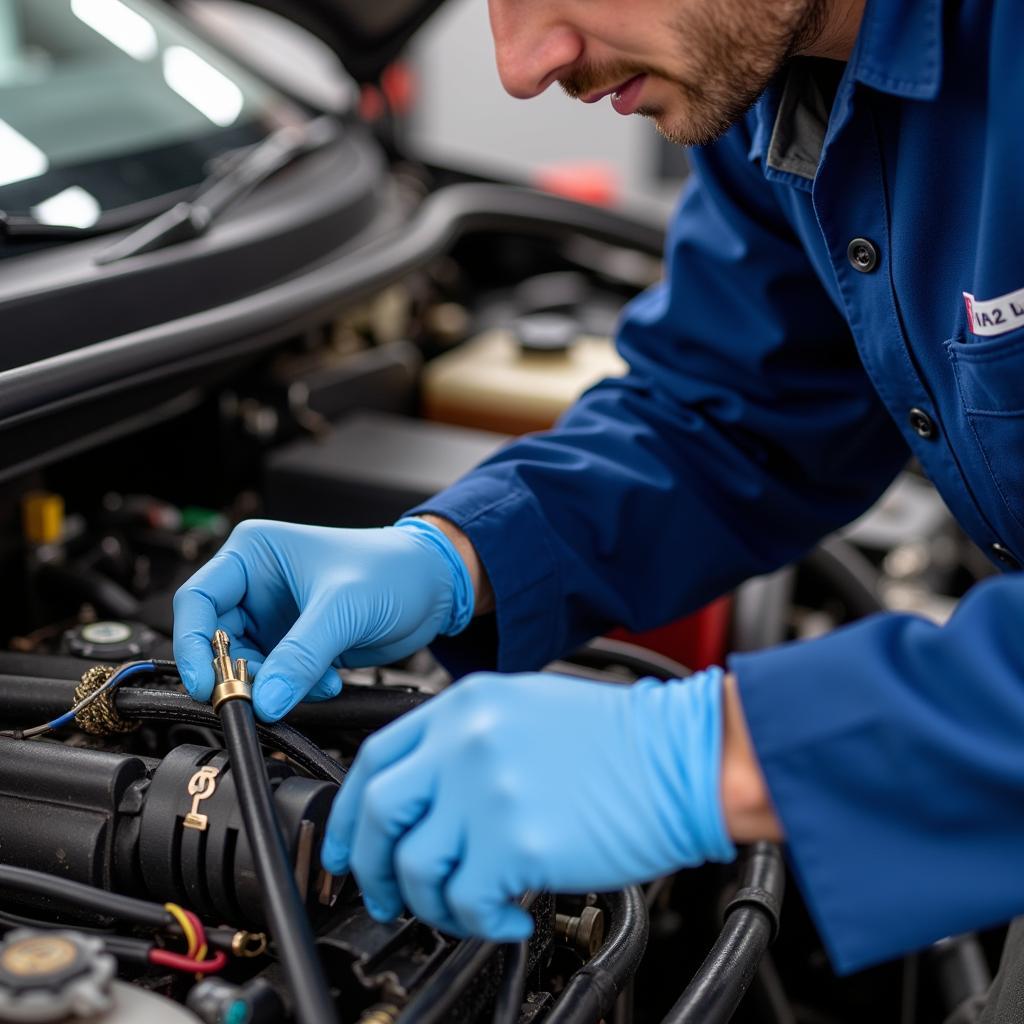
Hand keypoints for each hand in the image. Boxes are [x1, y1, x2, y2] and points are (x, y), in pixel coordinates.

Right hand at [172, 518, 473, 720]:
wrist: (435, 587)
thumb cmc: (394, 568)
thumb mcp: (343, 608)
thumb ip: (301, 656)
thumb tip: (265, 699)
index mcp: (254, 554)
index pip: (197, 599)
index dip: (194, 643)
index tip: (207, 683)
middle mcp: (257, 585)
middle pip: (217, 641)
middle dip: (243, 672)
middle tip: (267, 694)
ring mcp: (275, 617)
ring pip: (247, 666)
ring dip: (277, 684)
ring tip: (318, 679)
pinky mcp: (296, 644)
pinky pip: (276, 678)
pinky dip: (295, 689)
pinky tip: (328, 680)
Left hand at [321, 669, 735, 939]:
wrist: (683, 759)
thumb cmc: (620, 740)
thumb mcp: (528, 709)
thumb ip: (466, 741)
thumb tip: (426, 799)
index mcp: (465, 705)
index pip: (374, 757)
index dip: (349, 812)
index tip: (347, 846)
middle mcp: (464, 741)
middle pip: (378, 812)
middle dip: (370, 867)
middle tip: (385, 896)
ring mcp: (486, 790)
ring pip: (413, 866)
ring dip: (430, 904)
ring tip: (465, 910)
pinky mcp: (516, 842)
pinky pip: (464, 902)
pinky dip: (478, 923)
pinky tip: (509, 917)